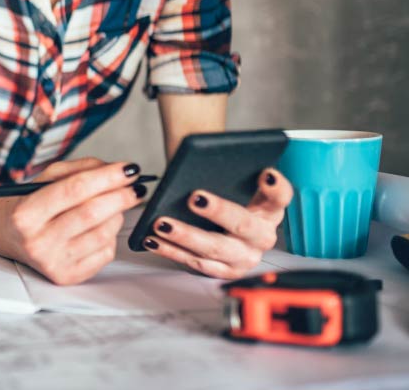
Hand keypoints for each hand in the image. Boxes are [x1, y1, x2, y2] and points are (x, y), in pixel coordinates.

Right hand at [3, 158, 148, 284]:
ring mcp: (53, 263)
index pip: (74, 190)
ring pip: (103, 234)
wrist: (6, 234)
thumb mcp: (46, 178)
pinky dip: (111, 235)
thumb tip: (119, 170)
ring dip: (117, 215)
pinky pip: (104, 253)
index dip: (107, 177)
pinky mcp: (67, 277)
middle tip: (135, 187)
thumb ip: (81, 169)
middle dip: (121, 196)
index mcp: (26, 213)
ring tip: (114, 205)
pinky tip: (101, 226)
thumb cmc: (29, 203)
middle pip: (92, 213)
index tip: (129, 169)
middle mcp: (37, 242)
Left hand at [142, 168, 292, 278]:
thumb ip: (225, 175)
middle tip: (195, 198)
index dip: (276, 186)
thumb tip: (197, 163)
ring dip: (186, 236)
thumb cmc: (227, 201)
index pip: (280, 197)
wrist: (223, 229)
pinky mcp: (226, 271)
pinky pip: (196, 263)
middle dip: (218, 211)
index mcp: (269, 210)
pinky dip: (171, 251)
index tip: (265, 173)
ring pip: (215, 248)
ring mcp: (245, 257)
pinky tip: (154, 240)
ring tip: (162, 223)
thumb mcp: (231, 187)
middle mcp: (262, 236)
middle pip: (243, 224)